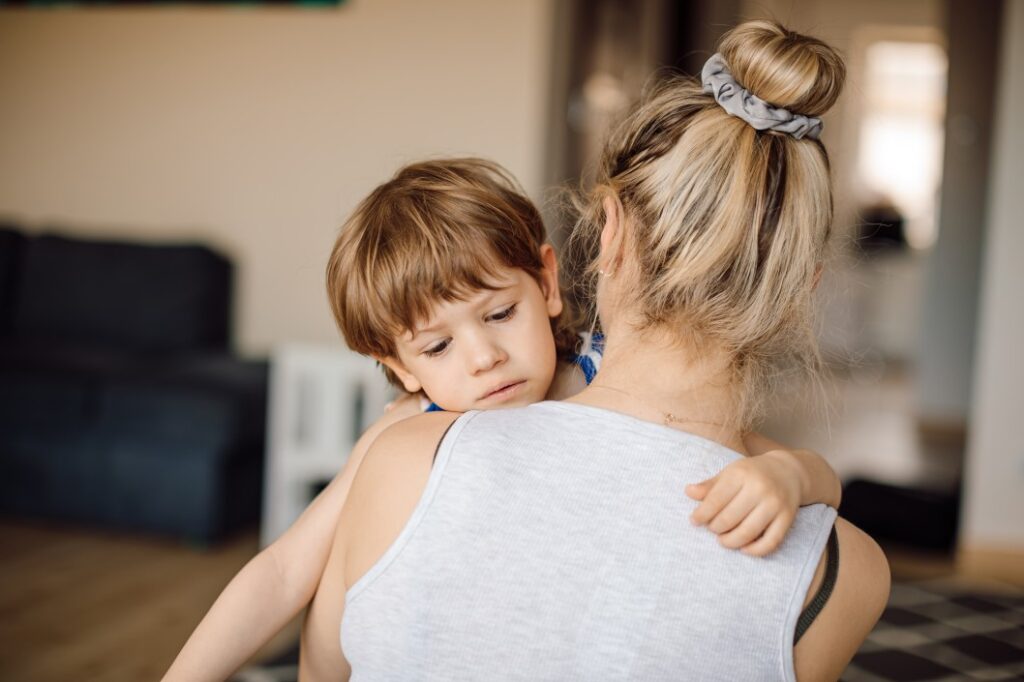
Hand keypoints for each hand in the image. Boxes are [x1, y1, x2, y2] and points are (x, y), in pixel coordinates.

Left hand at [685, 450, 803, 556]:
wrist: (789, 471)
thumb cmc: (752, 473)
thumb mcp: (730, 473)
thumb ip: (710, 485)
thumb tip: (688, 492)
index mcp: (741, 474)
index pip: (715, 500)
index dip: (701, 515)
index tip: (694, 521)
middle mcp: (759, 488)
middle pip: (729, 519)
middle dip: (715, 528)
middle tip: (712, 529)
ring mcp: (775, 504)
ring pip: (747, 533)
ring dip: (730, 541)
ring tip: (723, 540)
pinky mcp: (787, 518)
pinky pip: (770, 542)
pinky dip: (755, 550)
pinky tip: (744, 549)